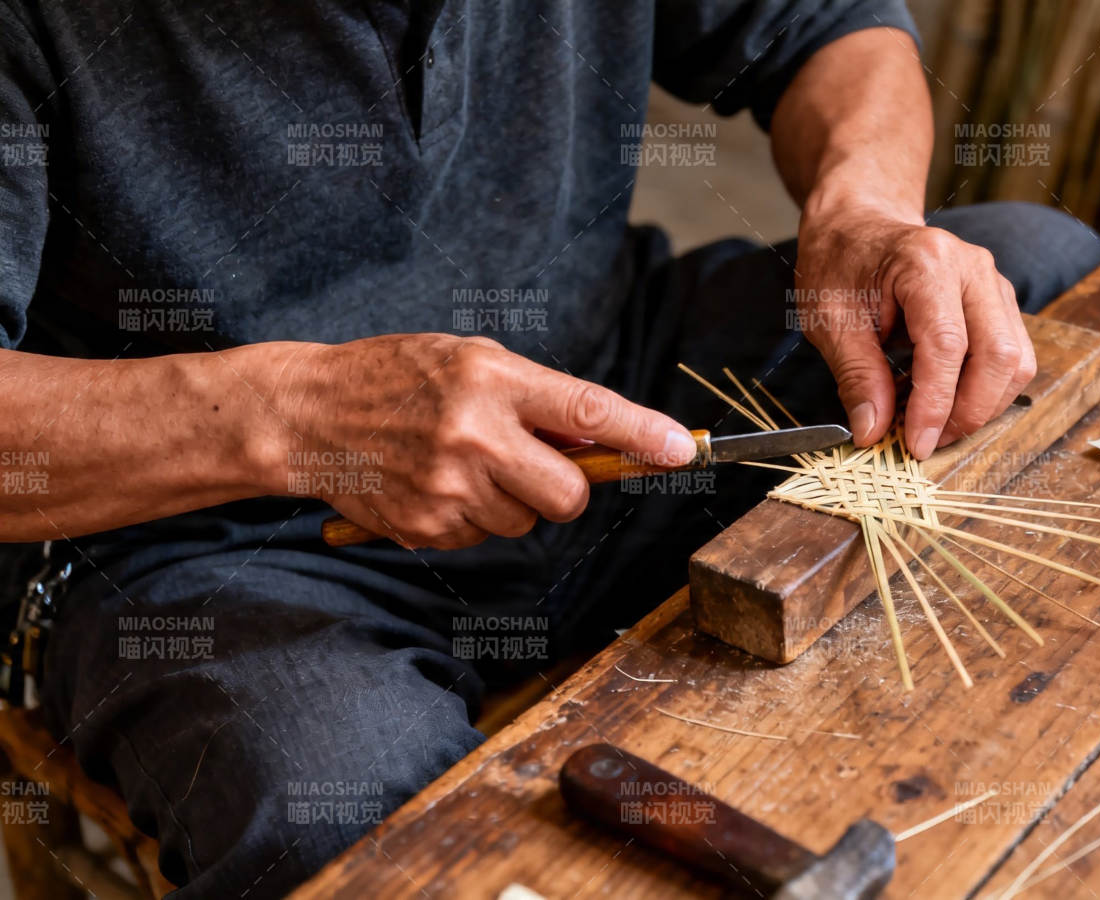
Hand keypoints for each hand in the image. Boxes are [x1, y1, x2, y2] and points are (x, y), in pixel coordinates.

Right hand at [271, 334, 695, 548]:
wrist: (307, 414)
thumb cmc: (399, 378)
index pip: (589, 411)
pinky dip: (469, 518)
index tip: (682, 450)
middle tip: (536, 466)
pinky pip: (482, 537)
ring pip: (524, 522)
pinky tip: (433, 485)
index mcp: (493, 380)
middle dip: (565, 490)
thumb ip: (539, 397)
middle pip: (567, 495)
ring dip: (509, 501)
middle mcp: (475, 434)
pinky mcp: (426, 526)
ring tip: (460, 463)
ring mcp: (449, 486)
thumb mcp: (473, 361)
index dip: (642, 435)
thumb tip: (607, 443)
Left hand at [794, 206, 1035, 459]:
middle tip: (928, 441)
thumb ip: (856, 376)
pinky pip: (1013, 356)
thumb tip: (872, 432)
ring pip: (1016, 360)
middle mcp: (972, 268)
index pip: (947, 345)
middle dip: (968, 412)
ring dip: (983, 405)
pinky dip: (988, 390)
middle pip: (998, 354)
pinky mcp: (1000, 302)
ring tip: (937, 425)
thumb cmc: (840, 264)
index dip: (935, 403)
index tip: (916, 443)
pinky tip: (949, 401)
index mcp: (925, 262)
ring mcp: (993, 284)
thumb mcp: (828, 320)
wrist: (859, 224)